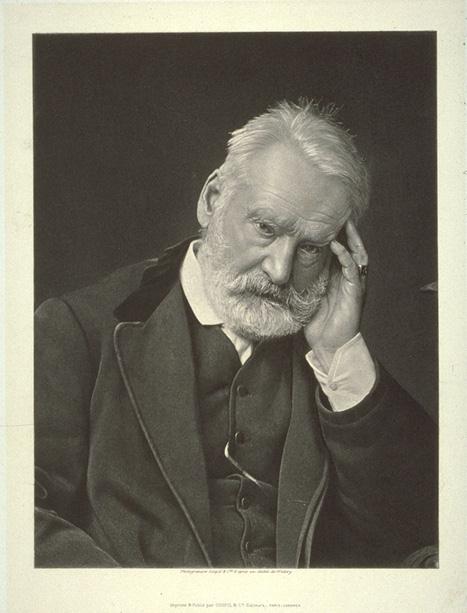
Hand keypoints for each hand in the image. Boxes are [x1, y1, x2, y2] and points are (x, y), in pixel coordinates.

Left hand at [303, 219, 367, 371]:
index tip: (324, 219)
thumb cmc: (318, 323)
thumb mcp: (307, 294)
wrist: (329, 345)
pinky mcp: (355, 292)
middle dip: (346, 230)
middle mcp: (349, 277)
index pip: (339, 249)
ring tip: (344, 222)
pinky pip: (352, 269)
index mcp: (338, 277)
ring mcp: (353, 283)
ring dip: (350, 238)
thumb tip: (284, 266)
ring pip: (355, 254)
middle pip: (351, 247)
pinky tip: (338, 246)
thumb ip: (303, 279)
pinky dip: (345, 256)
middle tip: (339, 213)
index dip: (335, 234)